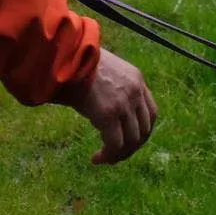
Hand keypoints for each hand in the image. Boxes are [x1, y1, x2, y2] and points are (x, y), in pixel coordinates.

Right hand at [67, 49, 156, 164]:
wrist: (64, 55)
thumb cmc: (76, 62)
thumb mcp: (105, 70)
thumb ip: (114, 87)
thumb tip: (108, 111)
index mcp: (137, 79)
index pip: (151, 113)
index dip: (142, 132)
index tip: (130, 141)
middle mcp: (135, 91)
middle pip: (144, 129)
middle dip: (132, 147)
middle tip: (116, 155)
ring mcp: (123, 103)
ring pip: (131, 140)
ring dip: (120, 154)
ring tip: (105, 159)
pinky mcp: (107, 114)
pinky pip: (115, 144)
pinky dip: (108, 155)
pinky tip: (96, 159)